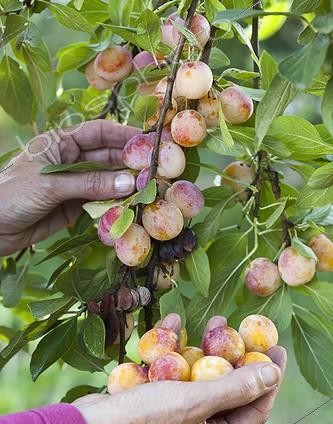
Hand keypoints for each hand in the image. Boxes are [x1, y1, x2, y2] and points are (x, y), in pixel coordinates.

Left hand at [0, 119, 138, 255]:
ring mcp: (74, 184)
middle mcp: (70, 161)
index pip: (98, 133)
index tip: (149, 140)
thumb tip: (129, 183)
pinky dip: (115, 204)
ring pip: (106, 181)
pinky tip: (131, 206)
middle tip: (155, 170)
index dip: (124, 134)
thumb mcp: (51, 185)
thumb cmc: (12, 195)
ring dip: (125, 185)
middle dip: (130, 162)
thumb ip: (90, 184)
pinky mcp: (74, 207)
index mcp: (60, 143)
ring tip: (149, 189)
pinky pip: (100, 202)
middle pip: (107, 157)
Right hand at [74, 316, 285, 423]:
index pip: (255, 407)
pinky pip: (172, 370)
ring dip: (205, 347)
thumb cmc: (145, 417)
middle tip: (242, 329)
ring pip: (199, 375)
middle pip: (227, 388)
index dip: (269, 378)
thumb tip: (272, 375)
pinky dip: (175, 348)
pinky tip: (174, 324)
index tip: (275, 349)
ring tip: (214, 321)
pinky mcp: (154, 398)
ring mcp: (174, 413)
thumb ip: (236, 387)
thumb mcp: (196, 400)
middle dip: (234, 356)